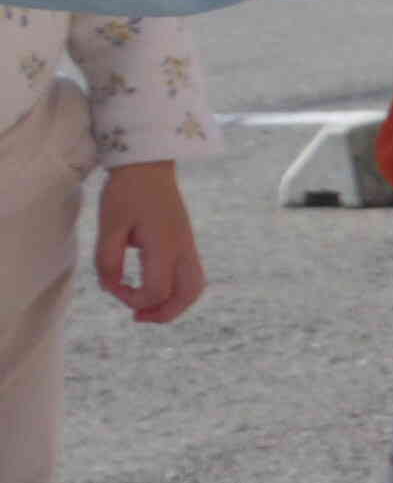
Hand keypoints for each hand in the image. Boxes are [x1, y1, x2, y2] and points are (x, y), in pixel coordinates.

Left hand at [94, 161, 203, 324]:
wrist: (149, 165)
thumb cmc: (127, 192)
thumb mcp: (109, 225)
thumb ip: (107, 260)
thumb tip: (110, 286)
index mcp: (164, 245)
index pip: (156, 290)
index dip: (132, 299)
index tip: (112, 286)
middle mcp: (182, 249)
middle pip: (188, 295)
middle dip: (164, 313)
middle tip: (138, 317)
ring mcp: (188, 245)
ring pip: (194, 287)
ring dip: (174, 304)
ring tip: (149, 308)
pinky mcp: (186, 242)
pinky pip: (190, 275)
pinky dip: (176, 290)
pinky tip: (154, 286)